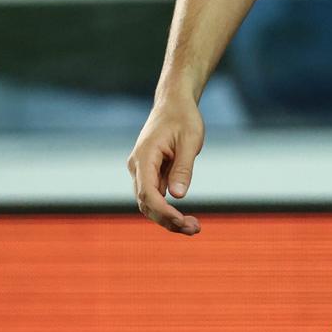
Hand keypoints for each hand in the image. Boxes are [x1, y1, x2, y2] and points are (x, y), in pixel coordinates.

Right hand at [127, 87, 204, 234]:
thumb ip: (183, 168)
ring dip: (168, 218)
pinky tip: (186, 218)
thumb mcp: (190, 140)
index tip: (182, 221)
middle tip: (194, 229)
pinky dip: (168, 209)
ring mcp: (141, 170)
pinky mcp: (148, 173)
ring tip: (194, 227)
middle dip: (168, 220)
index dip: (163, 212)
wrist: (174, 102)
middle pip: (146, 203)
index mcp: (144, 156)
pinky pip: (155, 196)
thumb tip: (178, 196)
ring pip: (150, 203)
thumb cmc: (183, 118)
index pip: (148, 193)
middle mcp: (137, 166)